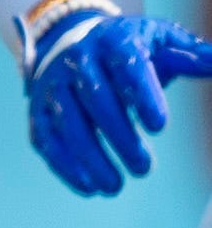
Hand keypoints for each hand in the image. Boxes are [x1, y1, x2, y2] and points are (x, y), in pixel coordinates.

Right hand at [20, 0, 211, 196]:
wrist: (71, 42)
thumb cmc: (128, 48)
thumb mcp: (159, 42)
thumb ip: (189, 56)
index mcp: (112, 40)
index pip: (127, 65)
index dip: (142, 95)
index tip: (160, 127)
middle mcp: (77, 60)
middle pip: (94, 99)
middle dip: (118, 137)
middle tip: (145, 168)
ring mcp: (52, 87)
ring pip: (67, 124)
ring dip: (91, 158)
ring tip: (115, 187)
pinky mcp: (37, 111)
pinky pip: (47, 140)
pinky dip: (65, 166)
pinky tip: (89, 187)